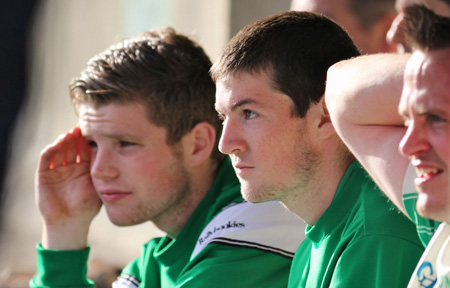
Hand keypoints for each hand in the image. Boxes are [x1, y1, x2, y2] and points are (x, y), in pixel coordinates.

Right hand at [36, 126, 101, 249]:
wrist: (71, 222)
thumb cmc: (88, 206)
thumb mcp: (98, 185)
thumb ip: (103, 171)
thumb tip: (117, 154)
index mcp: (84, 168)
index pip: (85, 148)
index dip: (88, 139)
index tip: (94, 128)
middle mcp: (70, 166)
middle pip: (71, 146)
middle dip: (75, 136)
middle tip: (81, 127)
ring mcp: (57, 170)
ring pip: (59, 150)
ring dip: (62, 141)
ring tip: (69, 134)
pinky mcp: (44, 176)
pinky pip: (45, 160)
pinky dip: (50, 151)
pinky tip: (56, 144)